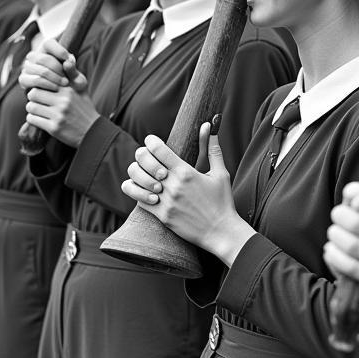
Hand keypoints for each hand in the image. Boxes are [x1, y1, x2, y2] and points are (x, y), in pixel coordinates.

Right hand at [18, 37, 74, 93]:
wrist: (61, 96)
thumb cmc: (70, 82)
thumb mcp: (75, 76)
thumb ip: (73, 69)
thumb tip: (67, 63)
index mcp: (46, 49)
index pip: (48, 44)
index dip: (59, 51)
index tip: (70, 60)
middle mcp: (34, 56)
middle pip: (44, 58)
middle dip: (58, 69)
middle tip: (68, 77)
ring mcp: (27, 67)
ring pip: (39, 70)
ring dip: (54, 77)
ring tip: (65, 83)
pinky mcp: (23, 79)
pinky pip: (34, 80)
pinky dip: (47, 84)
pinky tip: (56, 88)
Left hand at [22, 38, 96, 146]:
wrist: (92, 132)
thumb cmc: (85, 108)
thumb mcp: (82, 88)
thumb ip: (73, 73)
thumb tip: (66, 60)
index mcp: (68, 90)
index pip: (43, 81)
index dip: (40, 85)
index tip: (41, 89)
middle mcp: (63, 101)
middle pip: (34, 93)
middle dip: (33, 97)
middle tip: (38, 101)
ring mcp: (58, 115)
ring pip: (31, 106)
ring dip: (32, 109)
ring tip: (38, 110)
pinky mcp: (54, 128)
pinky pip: (33, 119)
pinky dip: (33, 119)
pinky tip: (40, 120)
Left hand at [121, 121, 252, 264]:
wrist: (220, 232)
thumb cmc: (222, 202)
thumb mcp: (220, 173)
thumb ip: (212, 148)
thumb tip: (209, 125)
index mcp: (186, 172)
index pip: (158, 149)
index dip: (151, 141)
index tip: (152, 141)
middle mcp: (173, 186)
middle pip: (142, 161)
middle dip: (142, 155)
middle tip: (148, 158)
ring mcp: (166, 202)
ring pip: (136, 181)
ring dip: (137, 175)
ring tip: (145, 174)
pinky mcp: (162, 216)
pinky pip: (139, 200)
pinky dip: (138, 193)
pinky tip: (146, 191)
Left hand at [324, 183, 358, 323]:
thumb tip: (350, 190)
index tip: (354, 204)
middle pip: (357, 222)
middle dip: (339, 216)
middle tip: (337, 219)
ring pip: (350, 244)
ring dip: (334, 237)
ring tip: (334, 237)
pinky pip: (348, 266)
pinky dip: (333, 256)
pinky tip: (332, 253)